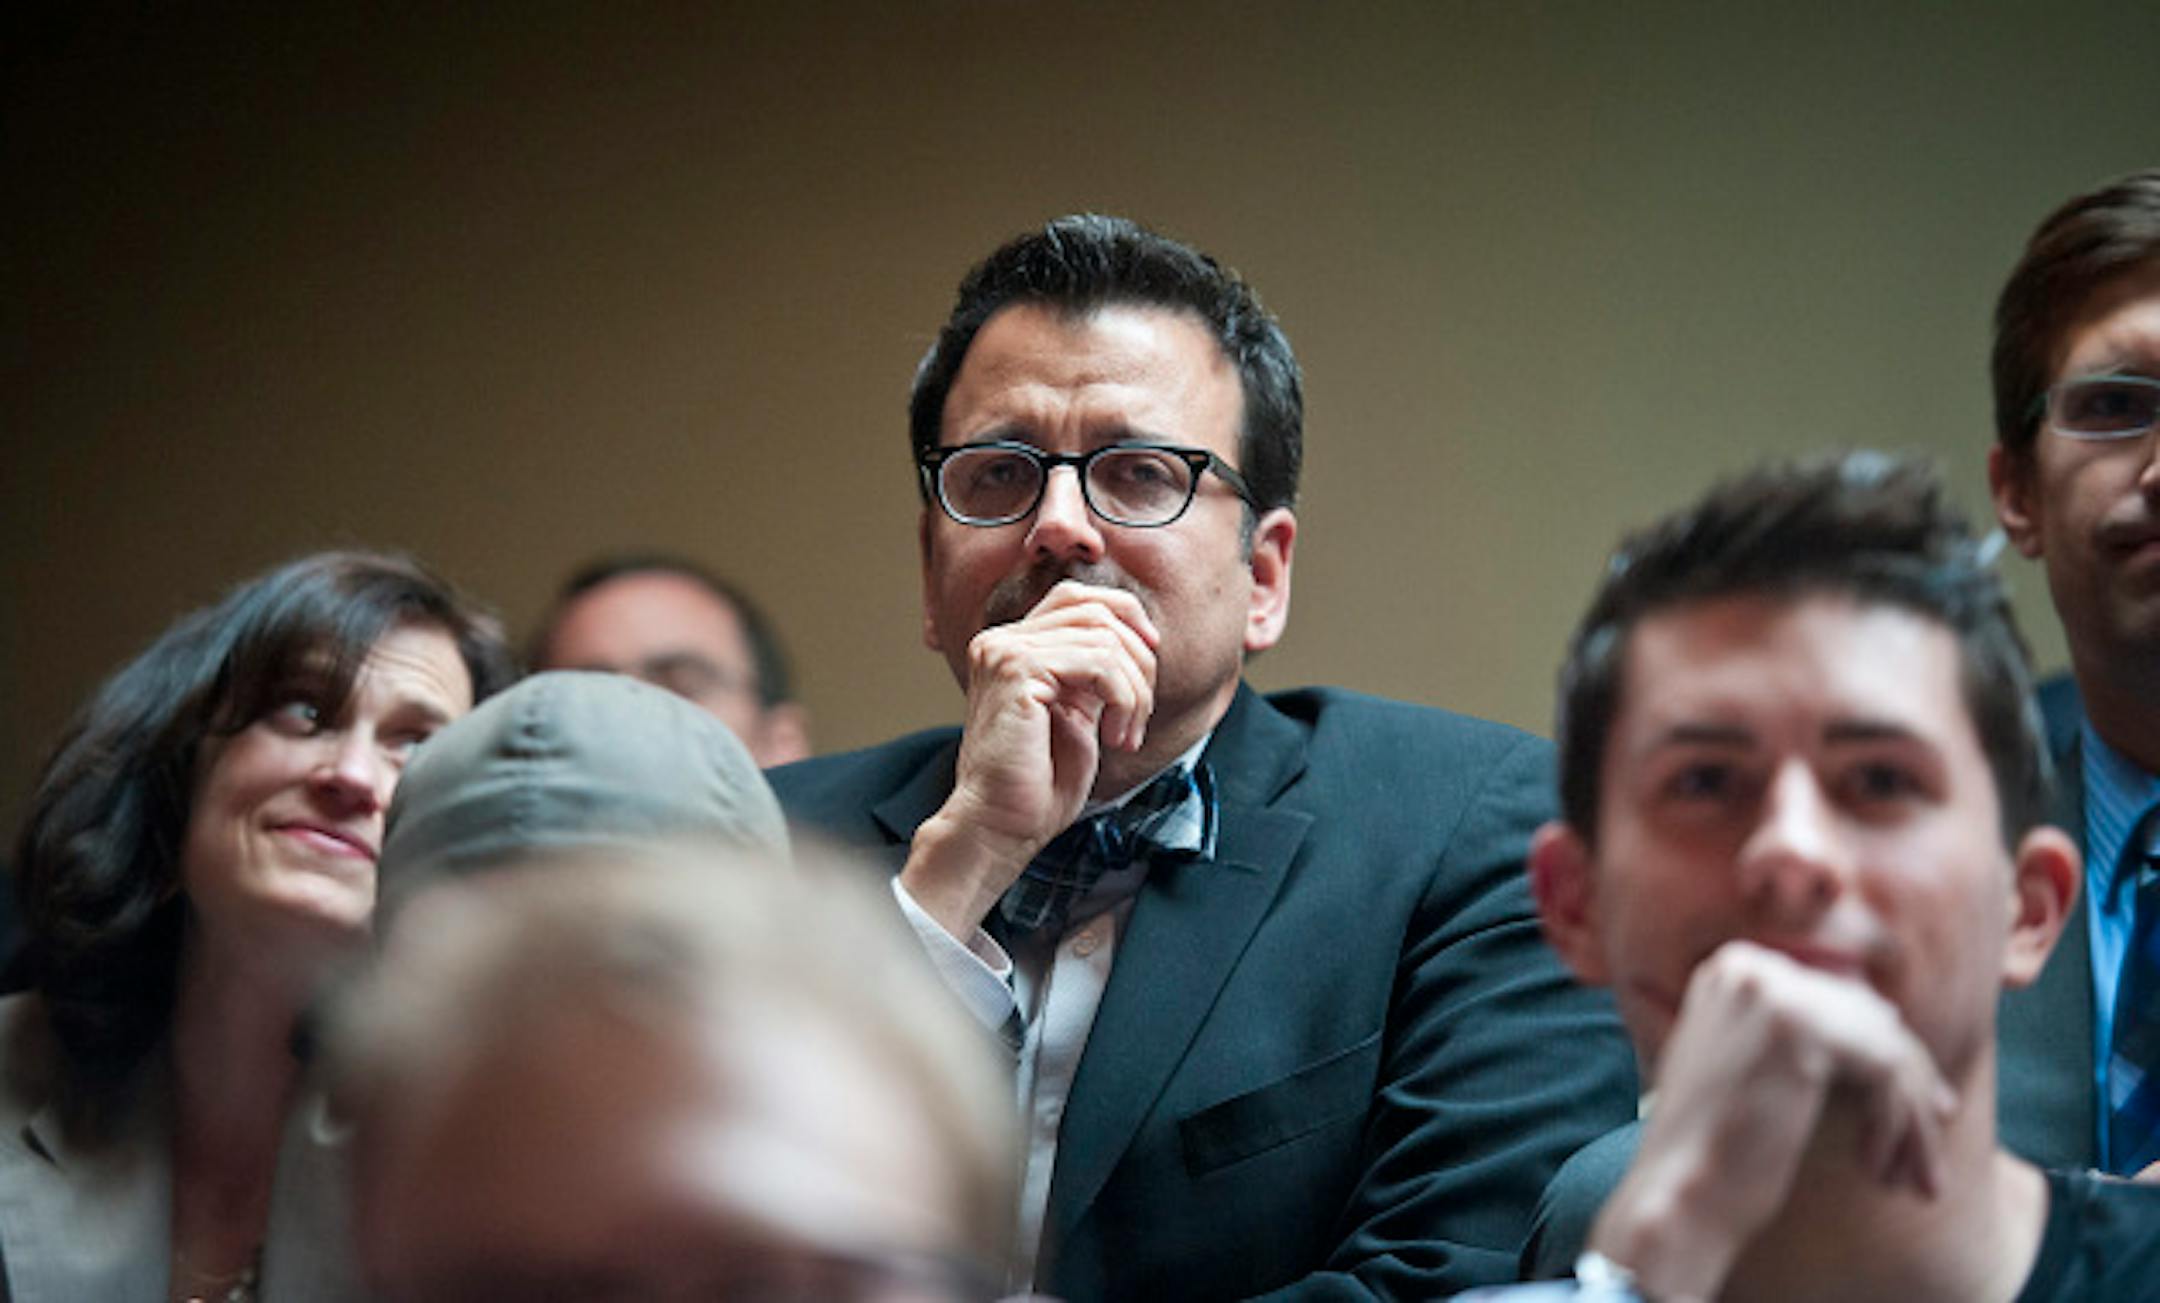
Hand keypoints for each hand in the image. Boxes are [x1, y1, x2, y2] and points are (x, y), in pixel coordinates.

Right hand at [901, 580, 1158, 937]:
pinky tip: (1114, 737)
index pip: (1078, 598)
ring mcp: (1005, 650)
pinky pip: (1098, 662)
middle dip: (1139, 660)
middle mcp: (1002, 639)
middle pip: (1097, 610)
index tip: (1150, 664)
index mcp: (1012, 646)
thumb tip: (1138, 639)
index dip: (1126, 617)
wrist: (1002, 826)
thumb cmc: (1038, 784)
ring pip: (1105, 638)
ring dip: (1135, 691)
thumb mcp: (1079, 712)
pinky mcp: (1016, 669)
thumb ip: (1095, 671)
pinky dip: (1123, 699)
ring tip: (1126, 735)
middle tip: (1140, 716)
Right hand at [1591, 941, 1955, 1299]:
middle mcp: (1751, 966)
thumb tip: (1895, 1018)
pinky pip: (1886, 1070)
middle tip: (1927, 1160)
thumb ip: (1803, 1036)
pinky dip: (1895, 1127)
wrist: (1678, 1195)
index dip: (1888, 1059)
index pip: (1840, 1003)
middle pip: (1869, 1022)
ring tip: (1916, 1181)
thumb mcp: (1753, 1071)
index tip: (1925, 1114)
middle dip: (1910, 1095)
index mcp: (1734, 969)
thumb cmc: (1716, 1151)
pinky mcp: (1801, 1028)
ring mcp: (1774, 990)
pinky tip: (1875, 1170)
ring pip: (1886, 1049)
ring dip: (1912, 1122)